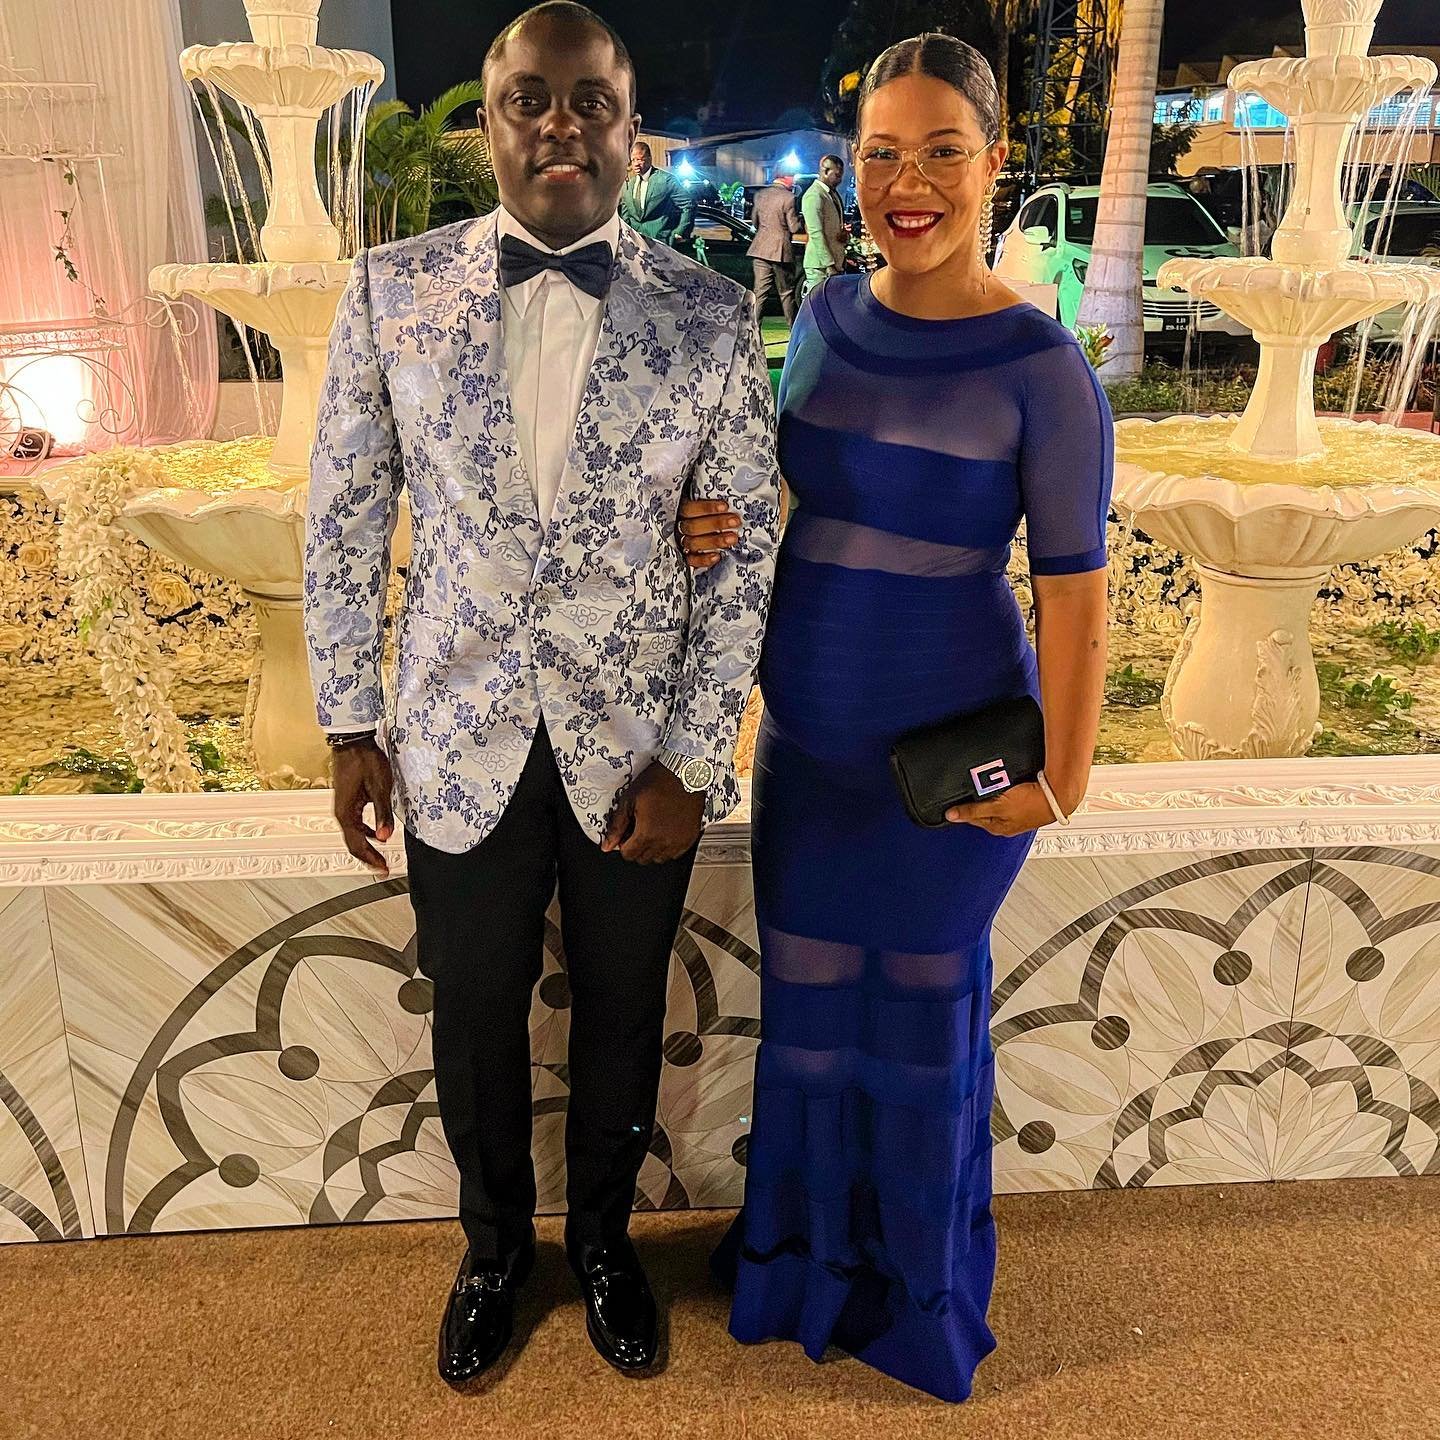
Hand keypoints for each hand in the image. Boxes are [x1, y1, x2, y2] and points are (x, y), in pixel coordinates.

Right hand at [331, 739, 395, 875]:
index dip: (371, 859)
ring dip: (367, 846)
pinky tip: (376, 833)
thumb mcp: (380, 788)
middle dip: (368, 857)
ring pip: (353, 834)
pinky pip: (355, 823)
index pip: (357, 844)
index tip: (383, 868)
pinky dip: (365, 832)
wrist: (352, 741)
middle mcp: (341, 812)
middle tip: (382, 867)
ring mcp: (342, 806)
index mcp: (346, 813)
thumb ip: (382, 814)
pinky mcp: (347, 800)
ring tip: (380, 855)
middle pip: (353, 843)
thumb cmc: (364, 760)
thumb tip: (385, 837)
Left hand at [602, 762, 703, 863]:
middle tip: (638, 830)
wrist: (684, 773)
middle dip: (637, 847)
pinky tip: (666, 831)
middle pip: (643, 858)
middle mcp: (664, 842)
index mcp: (647, 833)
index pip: (629, 855)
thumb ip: (617, 826)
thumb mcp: (629, 800)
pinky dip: (668, 847)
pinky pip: (676, 853)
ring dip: (653, 849)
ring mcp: (679, 841)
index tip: (626, 834)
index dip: (623, 844)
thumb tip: (607, 845)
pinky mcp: (690, 838)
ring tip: (653, 830)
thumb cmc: (659, 782)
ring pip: (660, 858)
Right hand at [677, 498, 741, 569]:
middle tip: (735, 522)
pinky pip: (691, 561)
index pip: (690, 508)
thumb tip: (736, 489)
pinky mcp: (685, 558)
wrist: (697, 530)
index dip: (707, 508)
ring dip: (714, 541)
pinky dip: (703, 560)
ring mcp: (681, 543)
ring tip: (733, 538)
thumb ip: (712, 500)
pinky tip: (717, 557)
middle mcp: (679, 527)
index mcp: (681, 510)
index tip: (725, 506)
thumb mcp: (704, 502)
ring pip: (693, 543)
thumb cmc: (705, 513)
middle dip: (716, 523)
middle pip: (693, 526)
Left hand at [946, 782, 1056, 836]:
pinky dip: (1002, 786)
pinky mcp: (1022, 801)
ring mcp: (1014, 812)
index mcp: (997, 827)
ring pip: (994, 800)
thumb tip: (951, 816)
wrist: (1059, 794)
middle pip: (982, 808)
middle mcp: (1005, 822)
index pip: (971, 817)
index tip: (955, 796)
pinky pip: (1005, 793)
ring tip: (990, 778)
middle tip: (975, 782)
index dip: (962, 806)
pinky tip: (1003, 779)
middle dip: (977, 796)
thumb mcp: (998, 806)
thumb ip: (974, 810)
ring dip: (990, 790)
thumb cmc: (1033, 803)